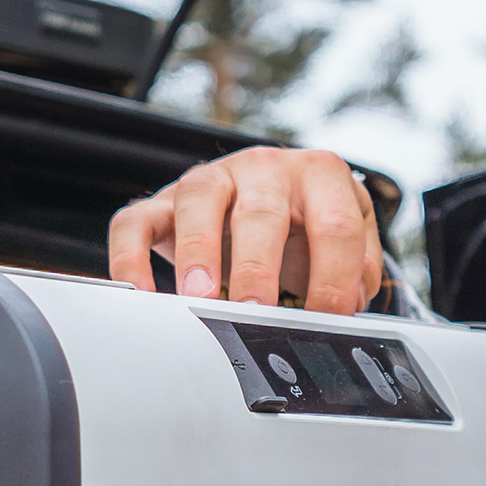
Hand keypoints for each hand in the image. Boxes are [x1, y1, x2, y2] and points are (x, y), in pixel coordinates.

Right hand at [105, 145, 385, 312]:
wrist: (270, 197)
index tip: (324, 318)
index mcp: (319, 174)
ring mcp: (211, 179)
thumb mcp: (344, 242)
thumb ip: (354, 272)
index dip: (333, 275)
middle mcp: (263, 167)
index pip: (334, 224)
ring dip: (198, 249)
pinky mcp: (163, 201)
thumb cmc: (306, 228)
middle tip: (256, 309)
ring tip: (200, 295)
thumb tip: (347, 313)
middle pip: (262, 210)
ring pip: (198, 199)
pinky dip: (131, 257)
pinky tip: (143, 295)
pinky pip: (136, 221)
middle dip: (259, 265)